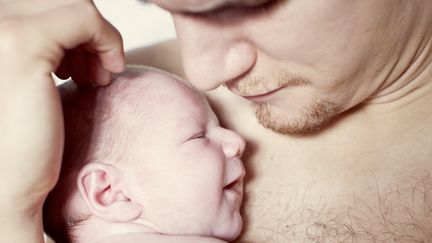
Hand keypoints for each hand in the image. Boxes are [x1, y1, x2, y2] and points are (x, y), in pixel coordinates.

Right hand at [0, 0, 123, 240]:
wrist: (6, 185)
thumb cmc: (21, 136)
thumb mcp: (26, 77)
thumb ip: (41, 45)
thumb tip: (72, 19)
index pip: (38, 4)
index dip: (69, 30)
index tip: (78, 66)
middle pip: (55, 0)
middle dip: (83, 33)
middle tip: (91, 73)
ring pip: (72, 4)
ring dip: (96, 39)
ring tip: (96, 77)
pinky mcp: (20, 42)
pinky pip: (85, 17)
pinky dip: (107, 41)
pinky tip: (106, 75)